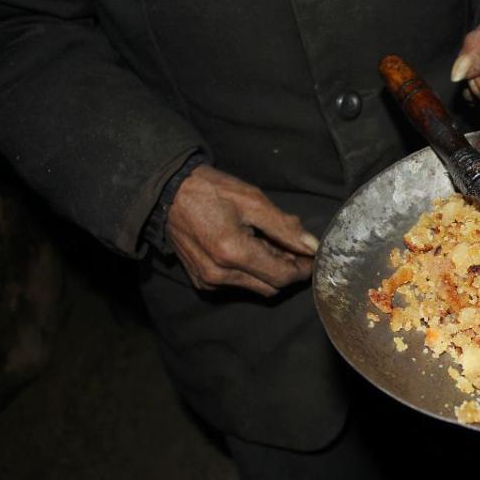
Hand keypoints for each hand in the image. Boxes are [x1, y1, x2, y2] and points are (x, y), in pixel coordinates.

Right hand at [166, 165, 318, 296]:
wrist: (168, 193)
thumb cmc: (211, 191)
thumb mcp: (253, 201)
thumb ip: (285, 227)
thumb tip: (311, 246)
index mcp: (233, 253)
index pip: (282, 277)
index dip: (302, 269)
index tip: (312, 257)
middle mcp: (220, 274)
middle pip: (271, 287)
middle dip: (287, 270)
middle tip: (293, 247)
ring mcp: (208, 281)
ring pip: (255, 287)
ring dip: (269, 271)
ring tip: (270, 243)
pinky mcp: (201, 281)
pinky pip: (237, 284)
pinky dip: (251, 272)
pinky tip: (251, 249)